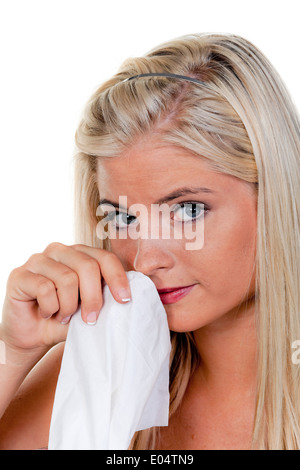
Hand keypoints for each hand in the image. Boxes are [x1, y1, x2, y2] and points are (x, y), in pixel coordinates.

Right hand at [1, 242, 131, 356]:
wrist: (32, 335)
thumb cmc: (64, 318)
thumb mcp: (89, 309)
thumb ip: (104, 298)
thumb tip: (125, 298)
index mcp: (80, 254)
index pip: (104, 257)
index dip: (117, 278)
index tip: (124, 300)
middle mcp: (59, 250)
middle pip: (88, 266)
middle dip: (93, 298)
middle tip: (90, 320)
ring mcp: (38, 259)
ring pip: (67, 279)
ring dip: (69, 307)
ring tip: (63, 316)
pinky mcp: (20, 274)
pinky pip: (45, 289)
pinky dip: (50, 308)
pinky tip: (46, 313)